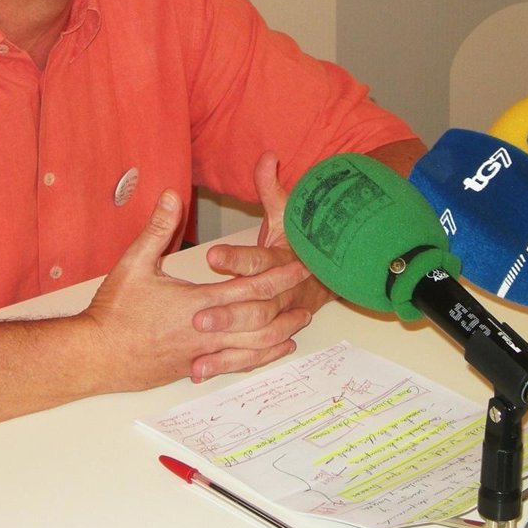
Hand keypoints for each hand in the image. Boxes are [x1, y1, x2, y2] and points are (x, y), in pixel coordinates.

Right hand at [82, 188, 312, 392]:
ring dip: (281, 332)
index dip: (279, 274)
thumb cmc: (113, 310)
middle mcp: (207, 332)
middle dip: (288, 302)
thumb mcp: (134, 264)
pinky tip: (271, 351)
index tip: (302, 262)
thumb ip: (157, 229)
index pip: (250, 287)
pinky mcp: (194, 368)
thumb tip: (173, 195)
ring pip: (254, 347)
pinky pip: (237, 364)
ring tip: (300, 321)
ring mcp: (202, 355)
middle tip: (311, 289)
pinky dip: (260, 356)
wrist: (95, 356)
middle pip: (261, 319)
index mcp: (197, 304)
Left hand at [192, 153, 336, 379]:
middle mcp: (283, 293)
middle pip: (256, 305)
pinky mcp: (269, 336)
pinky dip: (227, 364)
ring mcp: (279, 318)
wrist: (330, 278)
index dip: (238, 259)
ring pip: (254, 335)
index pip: (260, 261)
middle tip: (198, 317)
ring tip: (197, 351)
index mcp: (282, 261)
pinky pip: (250, 354)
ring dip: (227, 344)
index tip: (212, 257)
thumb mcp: (287, 214)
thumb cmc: (301, 244)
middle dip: (228, 312)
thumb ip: (272, 189)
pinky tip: (198, 371)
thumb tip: (267, 156)